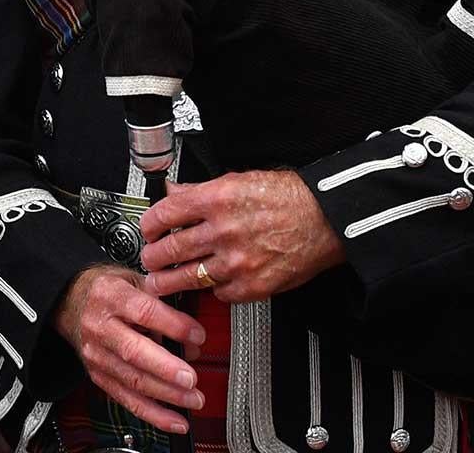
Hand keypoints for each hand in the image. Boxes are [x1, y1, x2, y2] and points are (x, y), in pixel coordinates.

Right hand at [51, 264, 205, 434]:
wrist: (69, 302)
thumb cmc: (107, 291)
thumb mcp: (132, 280)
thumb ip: (162, 304)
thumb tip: (192, 340)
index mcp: (110, 296)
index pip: (144, 312)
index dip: (173, 326)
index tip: (198, 336)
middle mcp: (100, 326)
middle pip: (134, 351)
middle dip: (166, 369)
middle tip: (192, 378)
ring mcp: (96, 354)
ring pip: (132, 380)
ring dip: (166, 394)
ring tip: (193, 399)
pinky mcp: (98, 376)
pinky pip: (126, 399)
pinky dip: (153, 414)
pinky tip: (176, 420)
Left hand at [139, 171, 345, 305]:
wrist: (325, 220)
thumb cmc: (288, 198)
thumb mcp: (239, 180)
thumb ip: (201, 190)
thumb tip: (174, 193)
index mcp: (217, 199)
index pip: (165, 214)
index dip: (149, 225)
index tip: (147, 230)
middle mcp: (224, 231)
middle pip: (171, 250)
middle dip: (152, 258)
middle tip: (149, 260)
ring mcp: (238, 262)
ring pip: (189, 277)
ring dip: (168, 282)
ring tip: (160, 283)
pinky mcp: (253, 286)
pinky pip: (220, 294)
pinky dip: (212, 290)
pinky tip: (210, 283)